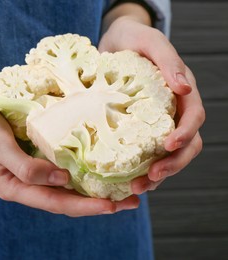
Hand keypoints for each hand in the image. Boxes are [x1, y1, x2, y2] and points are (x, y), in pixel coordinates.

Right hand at [0, 73, 139, 216]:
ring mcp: (34, 165)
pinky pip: (65, 161)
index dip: (84, 206)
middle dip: (98, 201)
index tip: (112, 205)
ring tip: (125, 184)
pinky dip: (84, 164)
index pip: (55, 203)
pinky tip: (104, 160)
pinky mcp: (38, 149)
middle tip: (131, 200)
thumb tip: (64, 180)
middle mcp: (27, 181)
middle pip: (67, 198)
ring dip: (96, 184)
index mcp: (15, 187)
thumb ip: (27, 169)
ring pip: (69, 182)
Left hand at [98, 17, 204, 194]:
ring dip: (157, 175)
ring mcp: (156, 123)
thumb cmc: (133, 39)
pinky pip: (145, 154)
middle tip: (151, 178)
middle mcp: (172, 111)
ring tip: (137, 187)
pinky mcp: (137, 130)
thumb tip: (184, 88)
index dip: (185, 134)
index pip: (193, 118)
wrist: (113, 43)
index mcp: (181, 93)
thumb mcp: (149, 41)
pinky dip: (140, 170)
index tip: (168, 146)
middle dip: (172, 164)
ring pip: (167, 155)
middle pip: (186, 144)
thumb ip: (168, 60)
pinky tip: (125, 181)